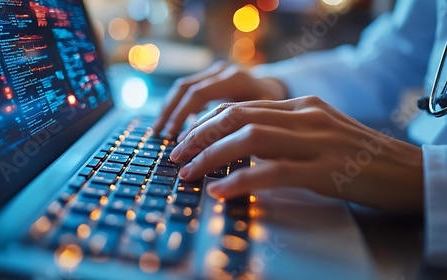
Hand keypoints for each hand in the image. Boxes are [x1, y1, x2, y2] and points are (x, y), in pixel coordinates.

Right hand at [153, 61, 287, 137]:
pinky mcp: (210, 76)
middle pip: (187, 88)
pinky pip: (187, 89)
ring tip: (159, 131)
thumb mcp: (268, 122)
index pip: (199, 94)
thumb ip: (245, 130)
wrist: (280, 90)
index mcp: (237, 79)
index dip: (184, 116)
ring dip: (169, 109)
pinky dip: (177, 106)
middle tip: (160, 136)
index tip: (176, 140)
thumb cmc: (279, 112)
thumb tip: (222, 155)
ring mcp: (216, 71)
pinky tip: (172, 125)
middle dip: (171, 114)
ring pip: (183, 87)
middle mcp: (224, 70)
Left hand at [169, 96, 423, 213]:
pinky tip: (220, 191)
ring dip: (212, 156)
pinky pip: (273, 171)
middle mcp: (305, 116)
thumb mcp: (320, 134)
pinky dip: (241, 180)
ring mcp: (316, 140)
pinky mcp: (325, 169)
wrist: (408, 171)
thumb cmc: (360, 158)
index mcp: (302, 106)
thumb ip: (285, 134)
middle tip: (177, 156)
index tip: (186, 141)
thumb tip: (242, 147)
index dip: (208, 124)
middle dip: (200, 136)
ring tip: (189, 173)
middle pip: (238, 118)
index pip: (242, 108)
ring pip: (250, 139)